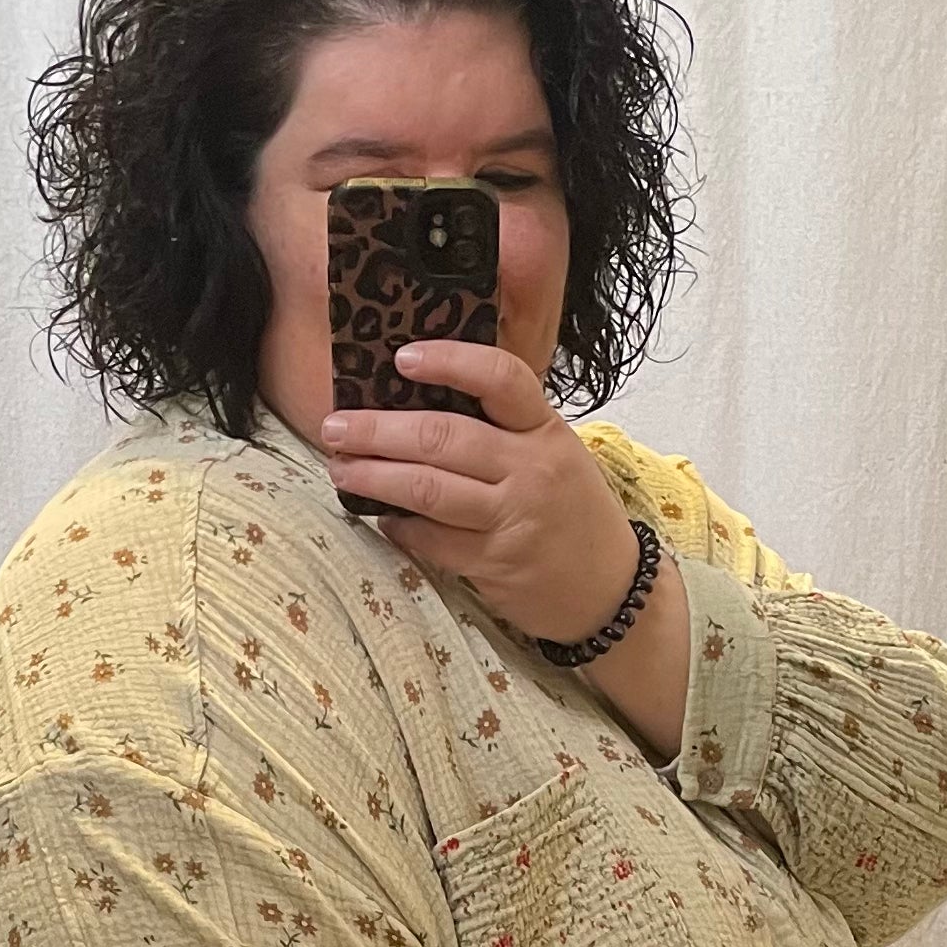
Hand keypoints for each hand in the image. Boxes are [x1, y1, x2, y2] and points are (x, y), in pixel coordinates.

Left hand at [318, 342, 643, 646]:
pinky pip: (433, 541)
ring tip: (341, 470)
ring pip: (428, 490)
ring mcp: (513, 519)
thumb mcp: (555, 454)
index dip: (450, 362)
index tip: (402, 358)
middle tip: (336, 427)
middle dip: (379, 430)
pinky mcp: (496, 564)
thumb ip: (506, 429)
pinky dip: (400, 527)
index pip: (501, 378)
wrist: (610, 589)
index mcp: (546, 430)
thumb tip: (422, 404)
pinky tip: (380, 518)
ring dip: (374, 478)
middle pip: (443, 438)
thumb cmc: (573, 513)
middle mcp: (532, 470)